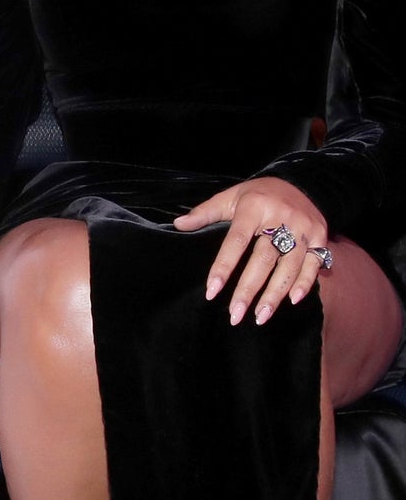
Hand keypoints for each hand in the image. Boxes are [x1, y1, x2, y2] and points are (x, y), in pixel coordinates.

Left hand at [173, 177, 328, 325]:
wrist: (301, 182)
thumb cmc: (258, 194)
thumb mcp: (230, 196)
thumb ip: (206, 212)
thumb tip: (179, 224)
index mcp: (254, 208)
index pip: (236, 241)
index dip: (223, 266)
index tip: (211, 291)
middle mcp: (280, 218)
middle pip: (263, 259)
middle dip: (248, 289)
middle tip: (235, 315)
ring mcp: (303, 228)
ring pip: (288, 266)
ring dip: (274, 294)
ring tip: (260, 317)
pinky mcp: (320, 236)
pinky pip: (313, 262)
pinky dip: (304, 282)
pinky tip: (292, 300)